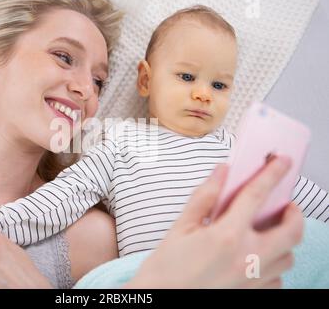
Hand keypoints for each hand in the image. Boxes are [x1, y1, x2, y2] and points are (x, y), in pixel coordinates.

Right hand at [127, 157, 303, 288]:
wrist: (161, 298)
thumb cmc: (166, 267)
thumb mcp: (181, 227)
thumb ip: (204, 197)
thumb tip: (221, 172)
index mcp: (226, 235)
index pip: (257, 195)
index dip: (272, 174)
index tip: (283, 162)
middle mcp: (247, 258)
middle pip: (290, 231)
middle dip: (295, 213)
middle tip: (287, 205)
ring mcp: (252, 279)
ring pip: (287, 257)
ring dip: (285, 241)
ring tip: (270, 232)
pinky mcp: (251, 293)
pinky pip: (278, 278)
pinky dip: (274, 265)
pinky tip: (257, 258)